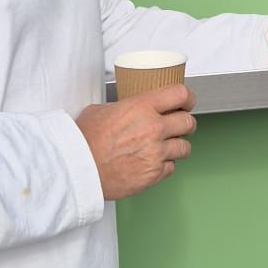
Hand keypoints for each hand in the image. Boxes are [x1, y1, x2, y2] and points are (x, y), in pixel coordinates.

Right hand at [76, 86, 196, 201]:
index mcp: (142, 107)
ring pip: (185, 147)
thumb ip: (123, 108)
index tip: (186, 101)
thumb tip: (128, 108)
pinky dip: (164, 165)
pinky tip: (152, 162)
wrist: (78, 169)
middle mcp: (154, 128)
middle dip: (186, 123)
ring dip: (177, 146)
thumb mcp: (100, 110)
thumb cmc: (83, 140)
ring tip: (166, 147)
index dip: (187, 97)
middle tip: (180, 126)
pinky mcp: (153, 174)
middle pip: (189, 122)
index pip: (180, 94)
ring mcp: (156, 152)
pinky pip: (171, 168)